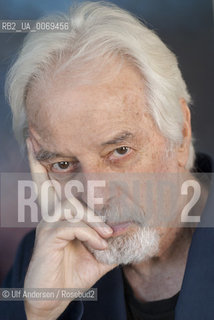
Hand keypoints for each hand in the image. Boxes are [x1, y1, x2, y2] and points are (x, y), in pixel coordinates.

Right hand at [24, 138, 115, 319]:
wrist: (55, 297)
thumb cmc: (76, 271)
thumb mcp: (99, 253)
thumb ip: (111, 238)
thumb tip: (131, 226)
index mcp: (60, 215)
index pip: (47, 184)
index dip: (38, 164)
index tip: (33, 143)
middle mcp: (50, 214)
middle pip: (48, 183)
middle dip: (49, 169)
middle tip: (75, 188)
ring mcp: (47, 223)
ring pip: (73, 206)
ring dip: (94, 221)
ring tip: (105, 238)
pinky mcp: (47, 236)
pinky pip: (74, 225)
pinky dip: (90, 234)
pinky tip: (98, 246)